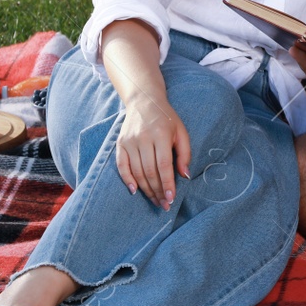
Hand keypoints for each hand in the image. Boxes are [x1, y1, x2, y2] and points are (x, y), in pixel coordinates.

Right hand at [115, 92, 191, 208]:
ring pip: (137, 172)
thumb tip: (184, 176)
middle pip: (150, 171)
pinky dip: (127, 180)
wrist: (144, 101)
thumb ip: (185, 154)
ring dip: (146, 189)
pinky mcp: (120, 143)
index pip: (164, 165)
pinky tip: (135, 191)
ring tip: (155, 200)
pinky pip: (122, 166)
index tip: (171, 198)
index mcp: (161, 134)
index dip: (168, 184)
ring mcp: (129, 141)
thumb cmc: (167, 119)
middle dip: (158, 191)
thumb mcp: (181, 132)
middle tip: (164, 204)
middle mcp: (143, 138)